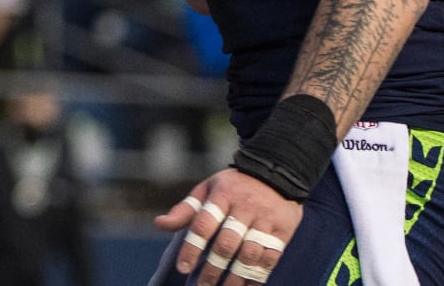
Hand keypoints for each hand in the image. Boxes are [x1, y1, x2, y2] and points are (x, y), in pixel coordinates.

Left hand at [155, 168, 300, 285]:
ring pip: (249, 255)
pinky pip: (271, 259)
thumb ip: (186, 209)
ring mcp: (265, 220)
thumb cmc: (234, 185)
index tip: (183, 267)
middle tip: (201, 285)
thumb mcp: (208, 188)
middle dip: (212, 269)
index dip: (192, 248)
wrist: (278, 170)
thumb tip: (159, 224)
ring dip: (235, 278)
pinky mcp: (283, 231)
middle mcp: (245, 207)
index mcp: (223, 195)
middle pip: (226, 244)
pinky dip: (258, 276)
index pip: (203, 224)